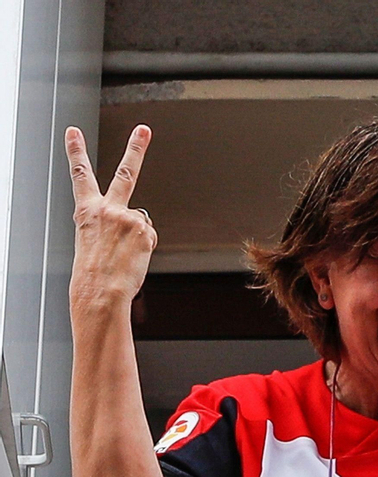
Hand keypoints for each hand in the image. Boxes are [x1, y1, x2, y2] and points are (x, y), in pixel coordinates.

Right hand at [66, 125, 156, 309]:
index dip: (76, 151)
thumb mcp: (93, 240)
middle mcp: (107, 209)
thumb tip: (136, 220)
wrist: (101, 289)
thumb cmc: (94, 271)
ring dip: (136, 238)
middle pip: (124, 173)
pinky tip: (132, 257)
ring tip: (122, 254)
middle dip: (135, 149)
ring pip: (140, 222)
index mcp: (87, 211)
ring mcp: (127, 217)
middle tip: (144, 130)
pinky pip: (149, 236)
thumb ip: (111, 222)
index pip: (80, 175)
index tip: (73, 132)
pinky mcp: (144, 228)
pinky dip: (144, 247)